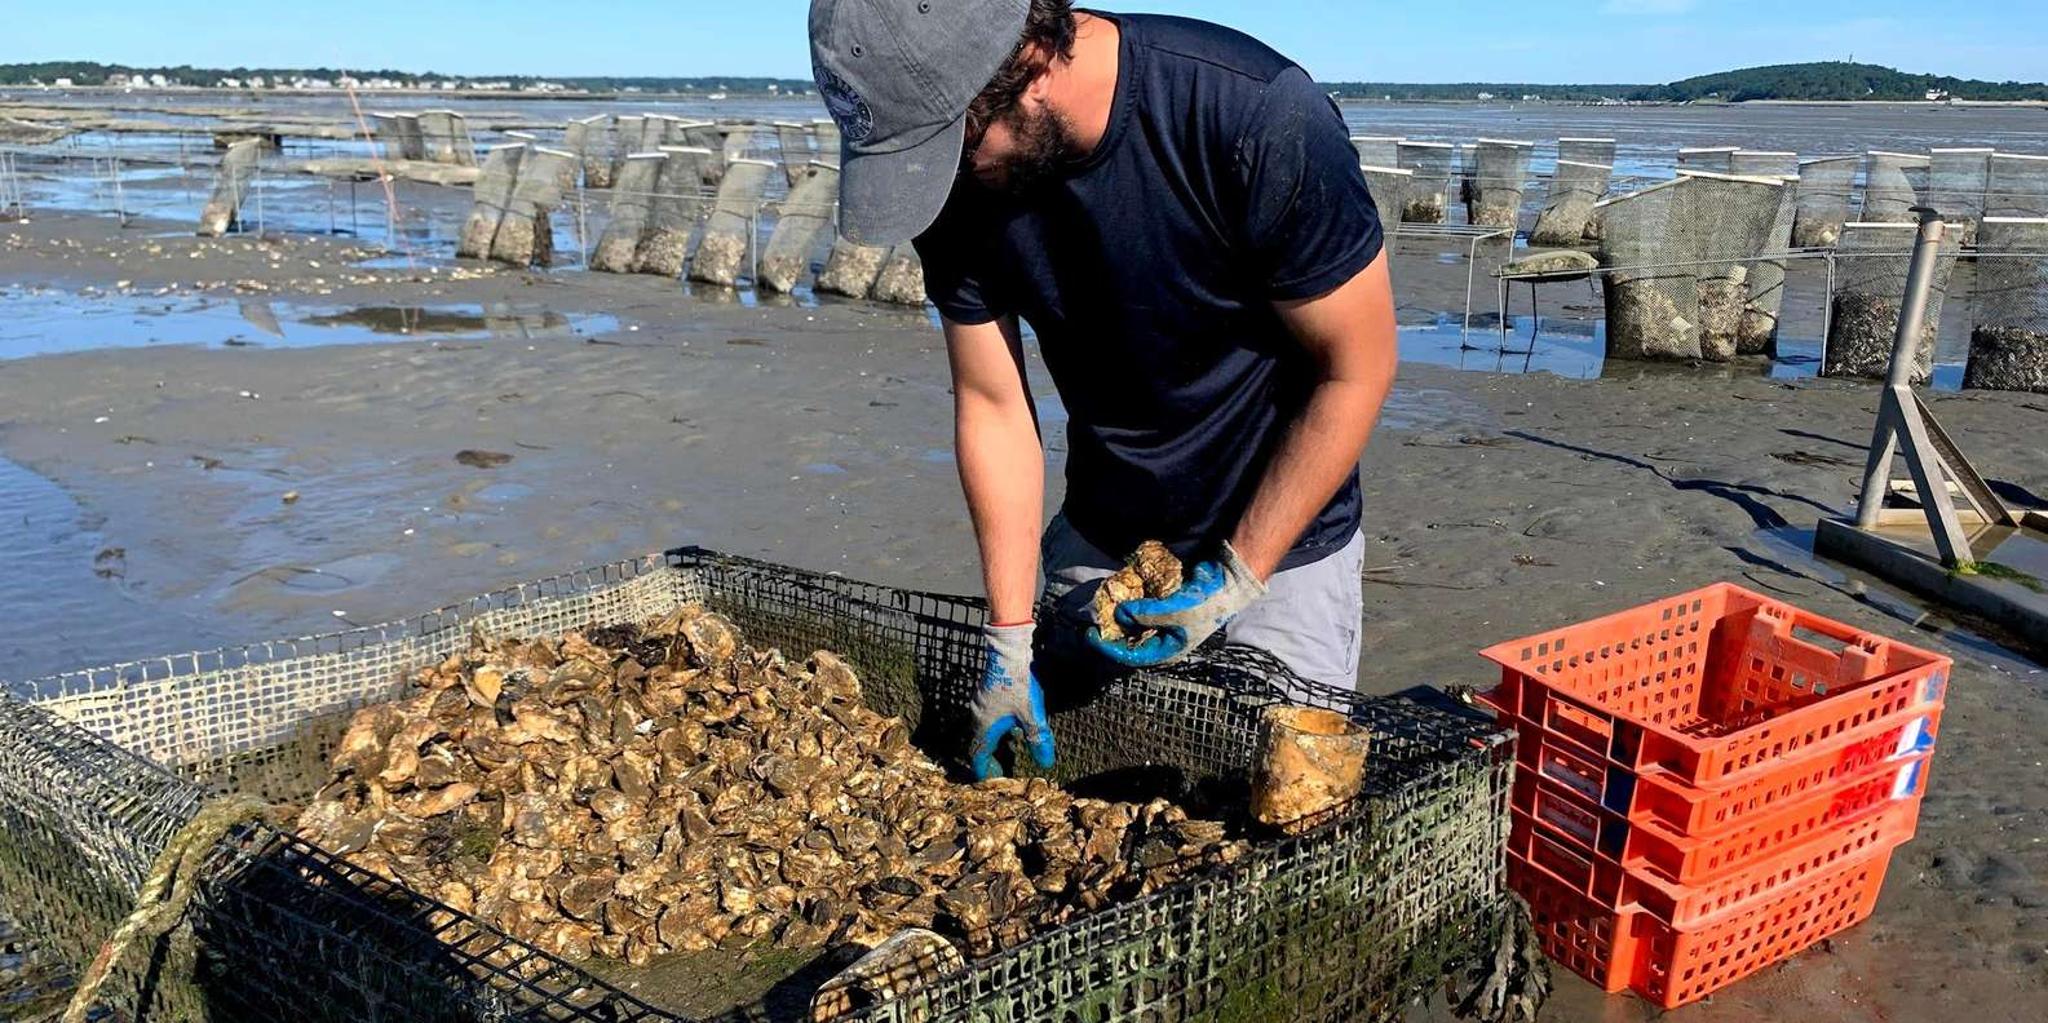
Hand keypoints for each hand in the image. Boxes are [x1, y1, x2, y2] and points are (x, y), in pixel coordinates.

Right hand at [969, 622, 1055, 779]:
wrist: (1009, 648)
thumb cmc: (1019, 682)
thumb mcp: (1032, 714)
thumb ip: (1038, 739)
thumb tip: (1045, 763)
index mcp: (985, 724)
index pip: (978, 754)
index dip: (984, 770)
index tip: (992, 779)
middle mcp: (978, 714)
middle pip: (979, 742)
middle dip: (989, 757)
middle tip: (1000, 768)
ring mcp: (980, 700)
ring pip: (983, 727)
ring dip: (993, 741)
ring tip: (1008, 748)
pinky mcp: (986, 690)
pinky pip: (987, 715)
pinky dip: (995, 726)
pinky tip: (1011, 723)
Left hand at [1086, 542, 1267, 666]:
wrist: (1226, 583)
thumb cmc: (1204, 604)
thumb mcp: (1174, 612)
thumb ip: (1145, 614)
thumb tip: (1119, 613)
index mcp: (1167, 650)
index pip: (1131, 655)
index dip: (1109, 647)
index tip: (1091, 635)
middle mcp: (1163, 639)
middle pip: (1129, 640)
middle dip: (1112, 630)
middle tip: (1095, 618)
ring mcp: (1163, 622)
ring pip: (1133, 622)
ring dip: (1120, 614)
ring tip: (1106, 604)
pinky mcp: (1165, 605)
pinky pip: (1142, 606)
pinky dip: (1132, 600)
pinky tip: (1123, 592)